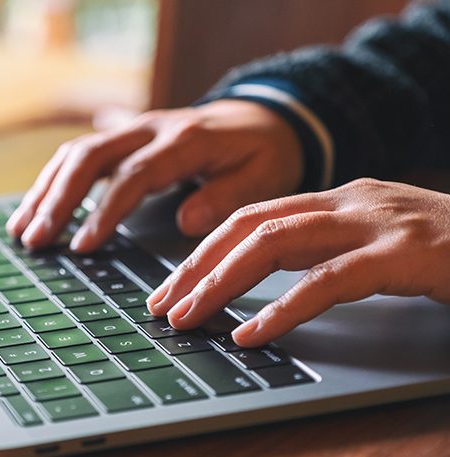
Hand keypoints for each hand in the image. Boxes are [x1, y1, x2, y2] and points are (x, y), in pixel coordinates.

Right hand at [7, 99, 303, 251]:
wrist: (264, 117)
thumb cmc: (264, 152)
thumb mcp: (264, 176)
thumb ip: (227, 197)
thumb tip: (186, 222)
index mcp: (185, 140)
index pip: (134, 175)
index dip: (105, 210)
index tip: (83, 245)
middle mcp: (151, 128)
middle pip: (90, 157)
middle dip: (58, 199)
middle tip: (35, 239)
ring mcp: (134, 128)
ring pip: (77, 152)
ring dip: (46, 190)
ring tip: (22, 229)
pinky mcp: (125, 136)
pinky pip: (80, 153)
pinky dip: (54, 180)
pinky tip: (36, 207)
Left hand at [146, 178, 449, 346]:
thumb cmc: (444, 250)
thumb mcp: (371, 243)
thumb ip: (319, 252)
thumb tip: (253, 283)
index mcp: (335, 197)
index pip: (248, 216)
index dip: (202, 251)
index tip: (169, 286)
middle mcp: (349, 201)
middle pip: (249, 225)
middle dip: (196, 266)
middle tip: (162, 305)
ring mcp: (377, 223)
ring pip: (276, 243)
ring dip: (223, 283)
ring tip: (190, 317)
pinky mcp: (405, 254)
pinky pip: (329, 281)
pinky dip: (284, 307)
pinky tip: (253, 332)